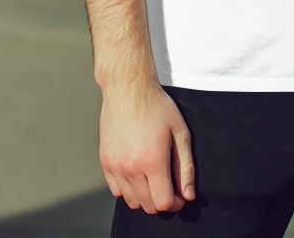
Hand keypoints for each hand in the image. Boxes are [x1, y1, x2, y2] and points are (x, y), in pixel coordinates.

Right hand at [99, 78, 194, 213]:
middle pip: (148, 205)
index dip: (175, 202)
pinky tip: (138, 173)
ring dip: (145, 196)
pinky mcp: (105, 161)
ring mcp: (115, 166)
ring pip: (131, 201)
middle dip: (162, 200)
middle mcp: (131, 167)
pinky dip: (128, 189)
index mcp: (152, 160)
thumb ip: (186, 167)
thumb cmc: (158, 107)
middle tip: (170, 186)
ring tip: (154, 179)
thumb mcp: (180, 132)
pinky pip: (116, 190)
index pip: (163, 202)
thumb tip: (188, 195)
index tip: (180, 194)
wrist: (129, 89)